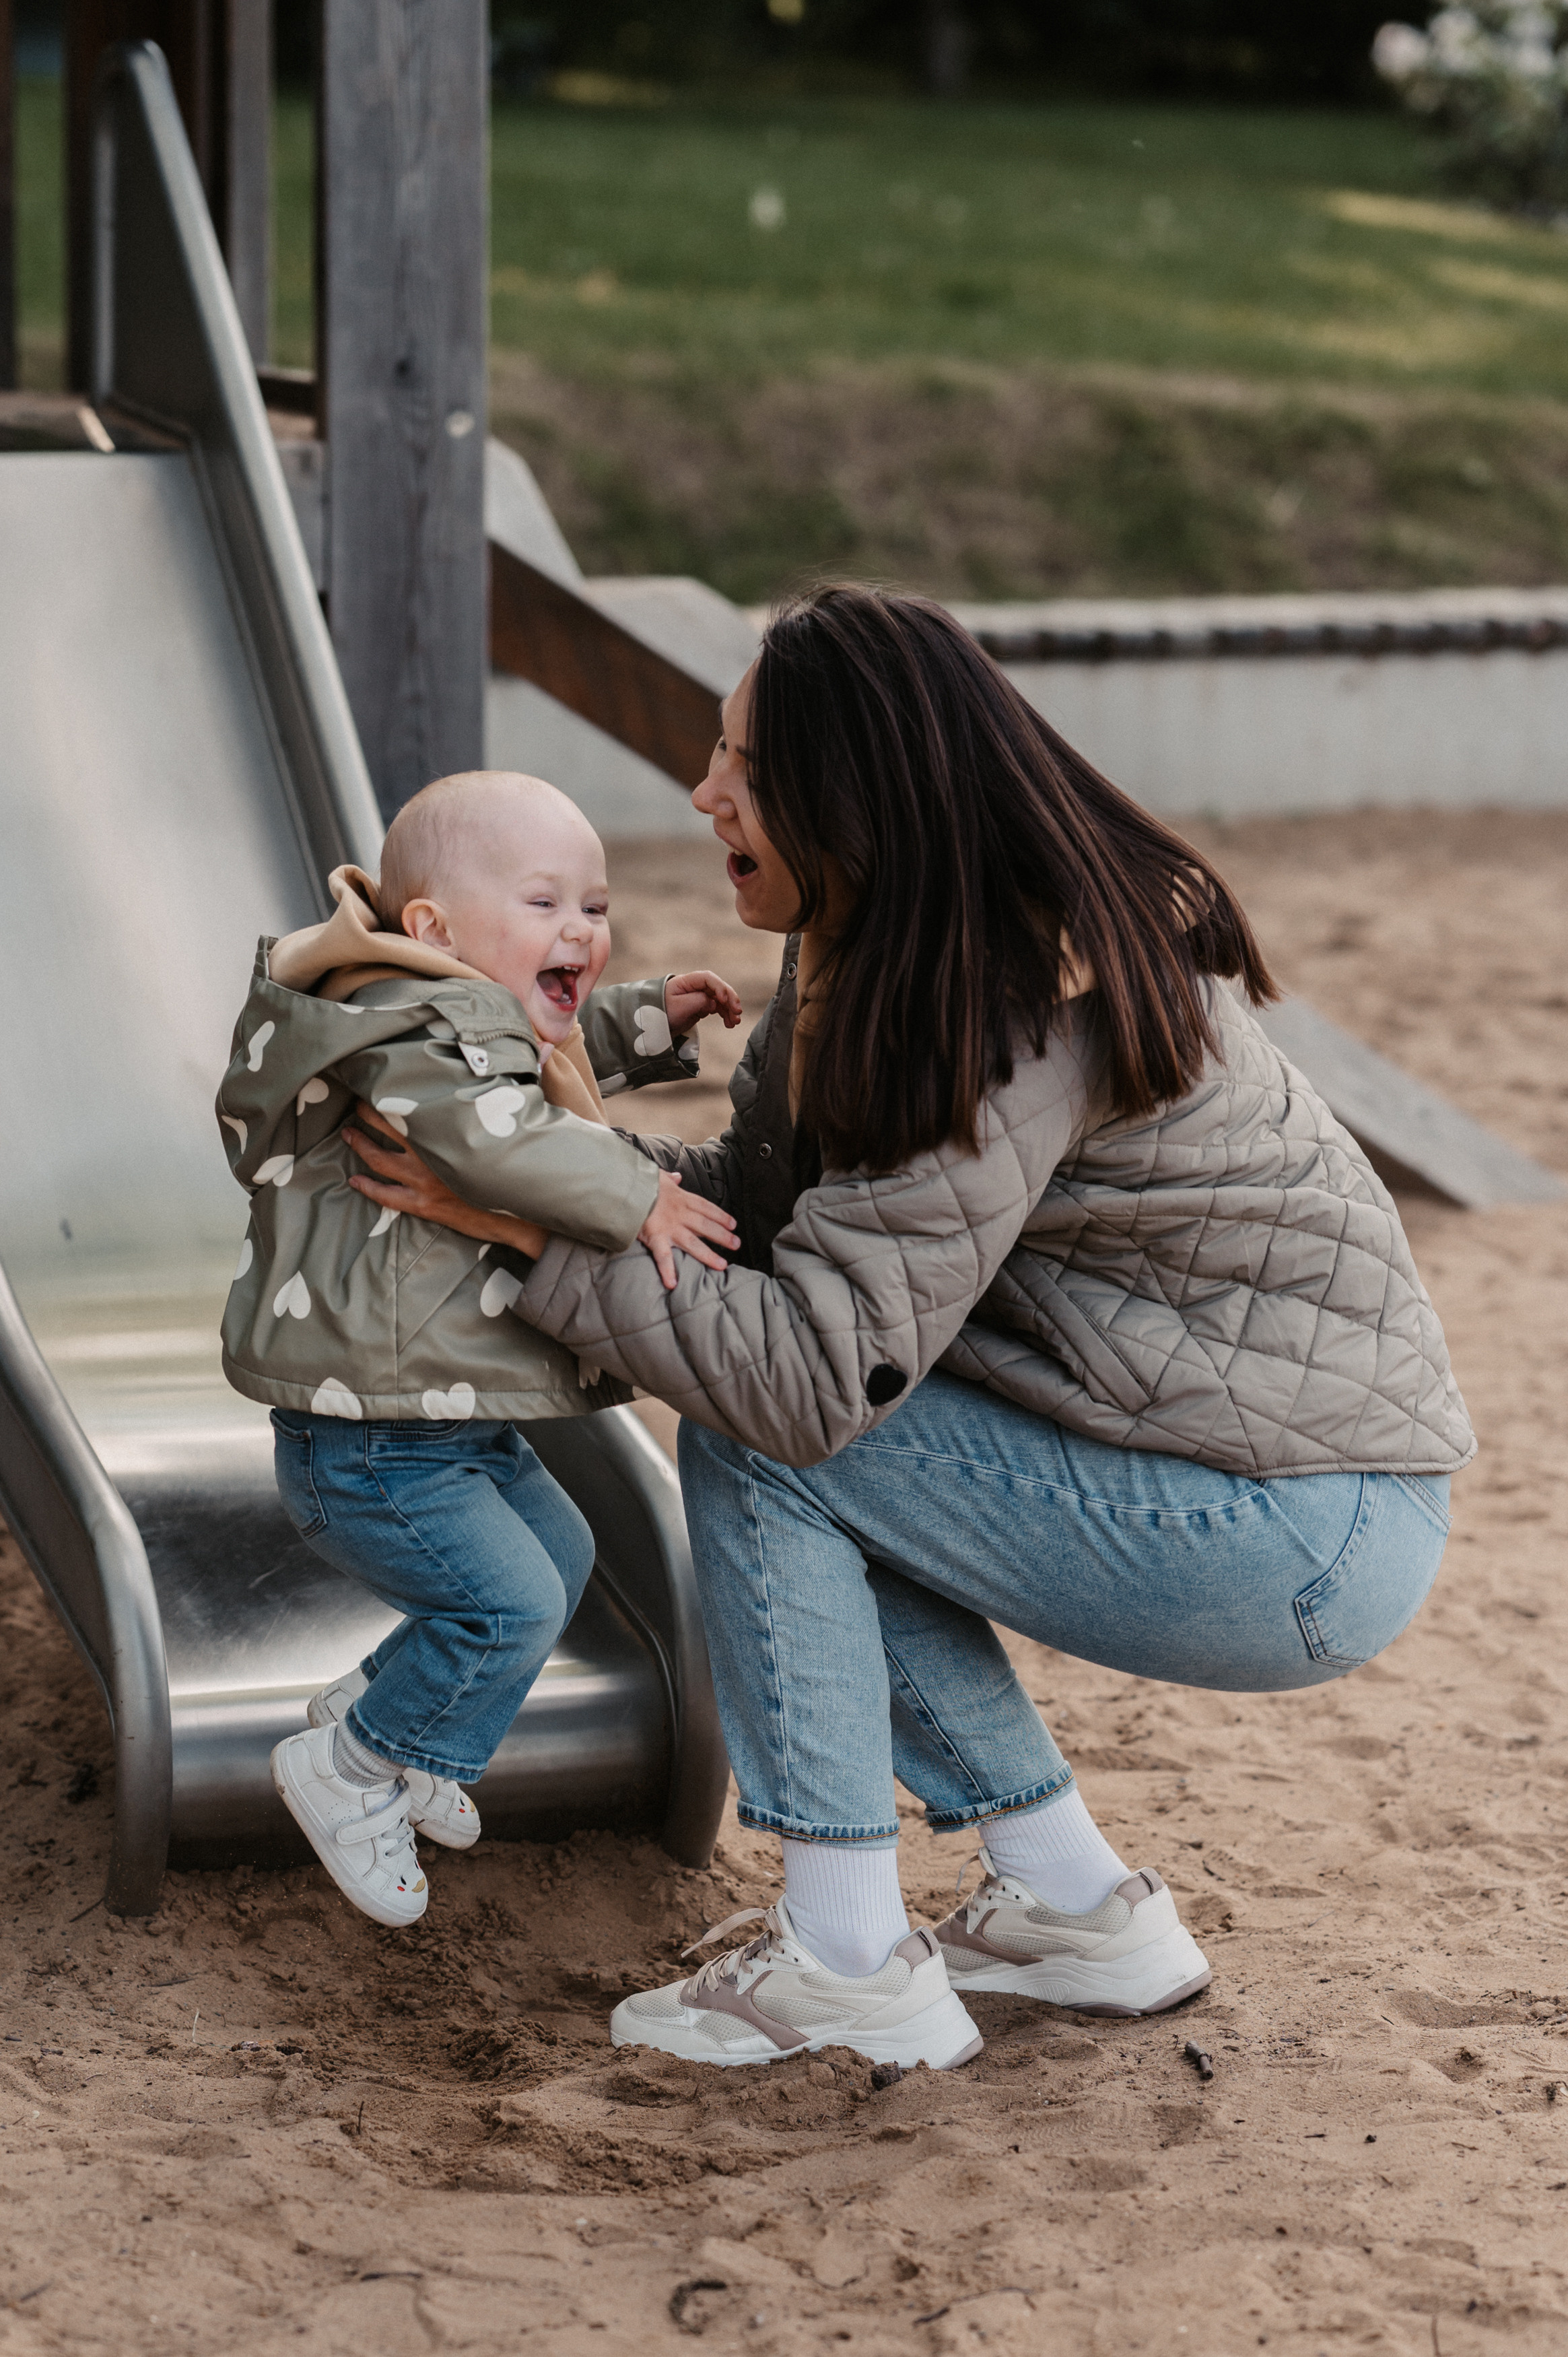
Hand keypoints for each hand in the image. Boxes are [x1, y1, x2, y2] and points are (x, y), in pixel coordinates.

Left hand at [344, 1104, 549, 1256]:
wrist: (521, 1213)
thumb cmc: (514, 1167)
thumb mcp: (506, 1130)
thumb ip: (492, 1105)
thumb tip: (521, 1066)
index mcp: (446, 1132)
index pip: (409, 1106)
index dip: (390, 1095)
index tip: (379, 1084)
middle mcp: (429, 1153)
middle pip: (386, 1129)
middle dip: (366, 1115)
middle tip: (355, 1106)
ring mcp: (423, 1181)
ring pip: (379, 1160)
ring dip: (359, 1146)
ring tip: (347, 1135)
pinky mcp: (424, 1204)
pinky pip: (386, 1196)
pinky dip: (367, 1188)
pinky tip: (355, 1182)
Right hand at [637, 1170, 738, 1290]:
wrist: (626, 1186)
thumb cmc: (641, 1181)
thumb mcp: (659, 1175)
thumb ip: (670, 1178)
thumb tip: (678, 1176)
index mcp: (681, 1198)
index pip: (706, 1208)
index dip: (721, 1216)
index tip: (733, 1224)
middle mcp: (679, 1214)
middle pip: (706, 1226)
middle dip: (722, 1236)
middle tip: (736, 1244)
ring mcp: (669, 1227)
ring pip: (693, 1243)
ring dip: (708, 1255)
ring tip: (722, 1265)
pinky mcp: (655, 1237)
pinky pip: (663, 1256)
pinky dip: (667, 1270)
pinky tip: (673, 1284)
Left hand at [664, 970, 742, 1035]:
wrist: (652, 1024)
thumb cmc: (661, 1012)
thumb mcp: (678, 1007)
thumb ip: (698, 1001)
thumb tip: (713, 1002)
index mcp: (687, 981)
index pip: (708, 978)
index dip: (719, 987)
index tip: (724, 1000)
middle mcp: (695, 986)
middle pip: (718, 988)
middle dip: (730, 999)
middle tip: (737, 1012)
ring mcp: (700, 996)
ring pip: (721, 999)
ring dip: (730, 1010)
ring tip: (734, 1023)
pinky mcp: (701, 1006)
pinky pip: (718, 1008)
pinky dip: (725, 1015)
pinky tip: (729, 1024)